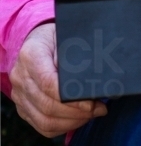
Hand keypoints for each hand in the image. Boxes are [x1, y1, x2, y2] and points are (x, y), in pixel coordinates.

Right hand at [9, 23, 106, 137]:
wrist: (33, 41)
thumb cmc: (53, 36)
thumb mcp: (64, 35)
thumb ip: (72, 53)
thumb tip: (86, 78)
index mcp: (31, 55)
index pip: (48, 83)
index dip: (70, 97)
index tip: (91, 102)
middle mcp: (21, 77)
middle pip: (47, 105)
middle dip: (76, 112)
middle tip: (98, 109)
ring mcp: (19, 95)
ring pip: (44, 120)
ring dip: (71, 121)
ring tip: (91, 114)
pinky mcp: (23, 108)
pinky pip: (41, 126)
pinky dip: (62, 127)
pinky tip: (78, 119)